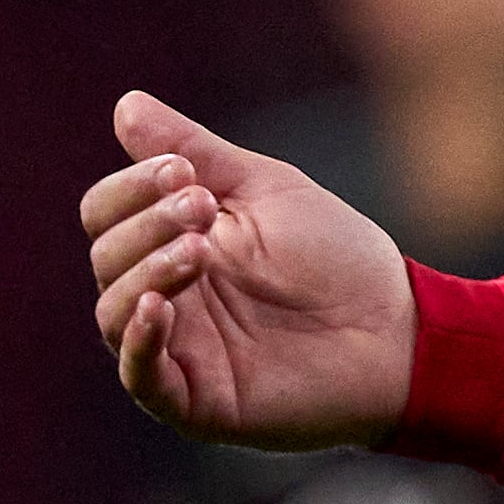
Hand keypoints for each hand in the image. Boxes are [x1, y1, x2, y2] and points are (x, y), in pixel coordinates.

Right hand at [82, 92, 417, 448]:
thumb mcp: (266, 191)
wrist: (397, 328)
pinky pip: (139, 374)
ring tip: (198, 249)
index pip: (107, 213)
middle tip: (204, 207)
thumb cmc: (338, 258)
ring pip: (115, 311)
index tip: (183, 171)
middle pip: (106, 255)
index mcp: (172, 242)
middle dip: (147, 223)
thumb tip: (127, 104)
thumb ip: (196, 153)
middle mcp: (163, 296)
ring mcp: (176, 349)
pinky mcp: (194, 399)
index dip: (131, 188)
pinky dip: (139, 339)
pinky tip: (159, 306)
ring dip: (146, 270)